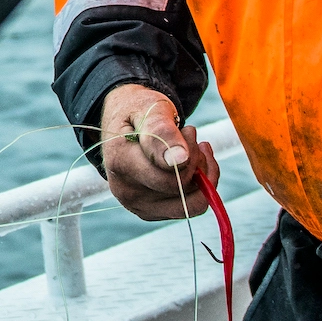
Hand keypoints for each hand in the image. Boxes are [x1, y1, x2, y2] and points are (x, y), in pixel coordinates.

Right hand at [100, 84, 217, 220]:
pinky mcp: (149, 213)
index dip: (190, 154)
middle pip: (182, 189)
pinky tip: (191, 164)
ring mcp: (136, 205)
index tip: (190, 130)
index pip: (170, 176)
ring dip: (201, 174)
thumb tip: (179, 160)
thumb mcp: (149, 107)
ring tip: (191, 147)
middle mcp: (124, 190)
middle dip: (196, 160)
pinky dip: (199, 186)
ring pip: (190, 203)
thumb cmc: (138, 110)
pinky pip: (188, 208)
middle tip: (190, 133)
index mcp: (120, 161)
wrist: (123, 122)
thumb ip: (161, 130)